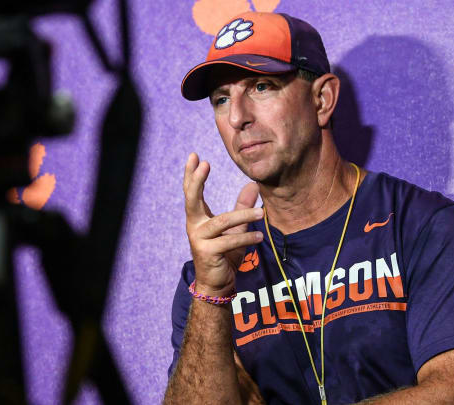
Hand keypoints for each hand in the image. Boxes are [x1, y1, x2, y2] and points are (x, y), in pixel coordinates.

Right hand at [183, 153, 262, 296]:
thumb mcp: (235, 227)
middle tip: (204, 164)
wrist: (218, 283)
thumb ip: (241, 207)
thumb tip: (253, 185)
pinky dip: (246, 237)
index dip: (191, 174)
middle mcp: (194, 226)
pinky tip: (259, 236)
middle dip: (197, 181)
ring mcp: (199, 239)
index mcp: (198, 217)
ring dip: (244, 216)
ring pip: (222, 222)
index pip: (192, 192)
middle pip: (192, 199)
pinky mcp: (207, 253)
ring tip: (262, 212)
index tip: (194, 155)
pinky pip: (229, 241)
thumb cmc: (225, 253)